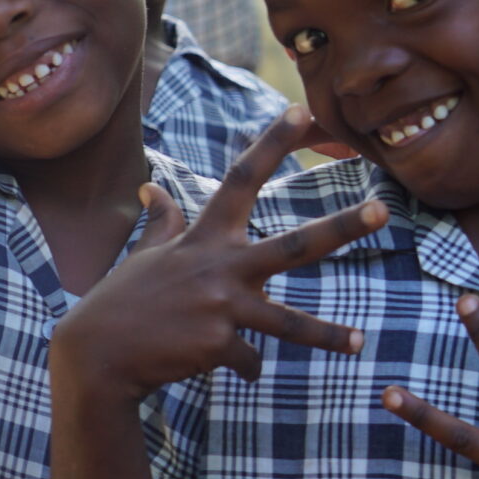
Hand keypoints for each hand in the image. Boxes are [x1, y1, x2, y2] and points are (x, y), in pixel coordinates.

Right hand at [53, 109, 381, 397]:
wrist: (96, 357)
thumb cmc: (122, 302)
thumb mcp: (143, 256)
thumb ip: (162, 223)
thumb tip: (152, 187)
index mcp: (205, 239)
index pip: (241, 179)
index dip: (271, 143)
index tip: (303, 111)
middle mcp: (219, 267)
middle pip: (293, 246)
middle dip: (341, 228)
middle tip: (382, 211)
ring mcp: (221, 307)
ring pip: (286, 322)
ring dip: (327, 335)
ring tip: (360, 341)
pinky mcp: (217, 345)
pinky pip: (248, 360)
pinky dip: (243, 366)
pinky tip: (225, 367)